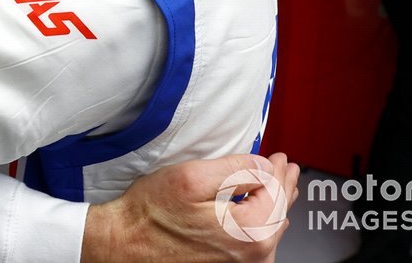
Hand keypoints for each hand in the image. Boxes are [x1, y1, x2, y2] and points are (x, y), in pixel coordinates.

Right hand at [81, 153, 298, 262]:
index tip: (280, 158)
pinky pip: (256, 242)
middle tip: (286, 168)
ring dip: (273, 204)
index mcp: (248, 231)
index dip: (278, 170)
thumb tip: (265, 167)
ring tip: (277, 186)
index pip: (277, 191)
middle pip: (278, 213)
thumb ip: (236, 169)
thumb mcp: (192, 177)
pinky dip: (261, 222)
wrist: (125, 245)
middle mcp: (251, 254)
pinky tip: (259, 213)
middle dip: (282, 187)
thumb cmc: (151, 215)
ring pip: (269, 228)